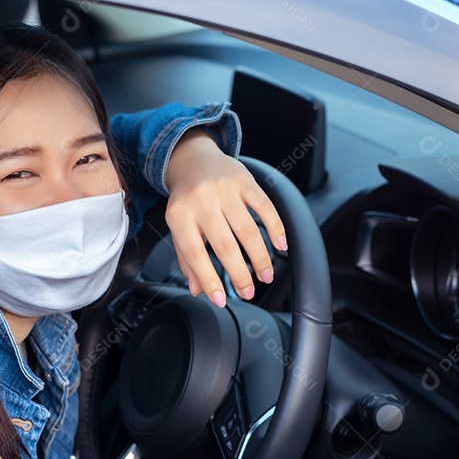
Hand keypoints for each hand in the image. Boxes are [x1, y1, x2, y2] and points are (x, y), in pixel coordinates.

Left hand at [164, 128, 286, 306]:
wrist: (193, 160)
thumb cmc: (186, 200)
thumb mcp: (178, 227)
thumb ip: (186, 258)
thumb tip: (198, 290)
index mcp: (180, 215)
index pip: (195, 254)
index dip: (209, 280)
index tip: (221, 299)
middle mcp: (202, 201)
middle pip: (225, 245)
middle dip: (240, 274)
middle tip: (249, 292)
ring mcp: (224, 189)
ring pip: (248, 230)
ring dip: (260, 257)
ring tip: (265, 275)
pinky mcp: (244, 180)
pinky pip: (265, 207)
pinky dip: (276, 228)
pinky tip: (280, 246)